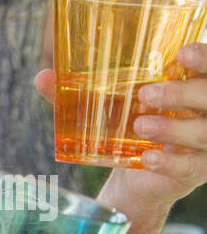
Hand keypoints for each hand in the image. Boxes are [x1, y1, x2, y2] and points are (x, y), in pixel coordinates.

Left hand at [36, 42, 206, 206]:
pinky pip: (190, 166)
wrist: (137, 178)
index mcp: (194, 86)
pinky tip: (147, 159)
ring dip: (173, 128)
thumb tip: (42, 77)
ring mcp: (205, 143)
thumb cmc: (130, 130)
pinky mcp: (195, 171)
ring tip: (140, 125)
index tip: (181, 55)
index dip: (204, 59)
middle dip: (182, 93)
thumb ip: (81, 93)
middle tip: (145, 94)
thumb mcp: (109, 108)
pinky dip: (169, 162)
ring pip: (204, 132)